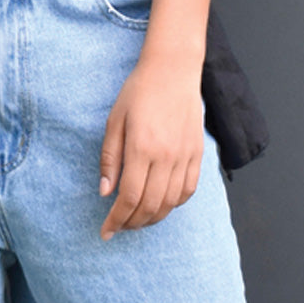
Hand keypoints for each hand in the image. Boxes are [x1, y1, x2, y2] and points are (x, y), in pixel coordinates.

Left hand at [98, 50, 204, 240]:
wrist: (173, 71)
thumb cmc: (138, 91)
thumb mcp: (114, 120)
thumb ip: (110, 158)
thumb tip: (105, 193)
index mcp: (142, 148)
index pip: (128, 197)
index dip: (116, 220)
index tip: (105, 232)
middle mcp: (166, 157)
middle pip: (150, 206)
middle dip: (132, 223)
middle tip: (118, 227)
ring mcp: (185, 157)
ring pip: (170, 203)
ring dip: (152, 218)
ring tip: (136, 220)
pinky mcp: (198, 155)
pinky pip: (188, 191)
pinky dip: (174, 205)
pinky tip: (161, 205)